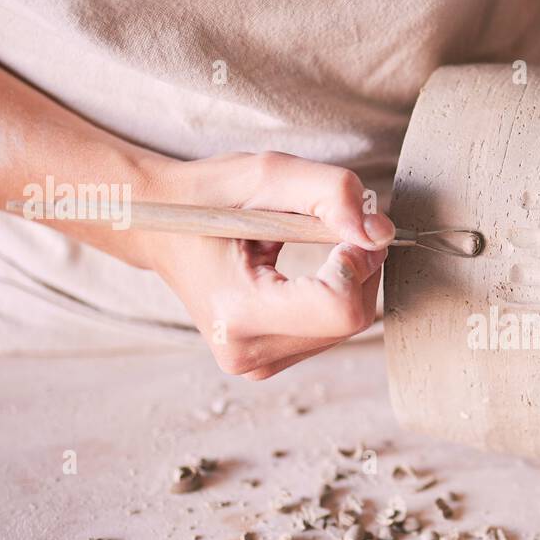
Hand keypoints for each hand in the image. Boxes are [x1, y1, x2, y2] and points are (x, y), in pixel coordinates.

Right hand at [141, 152, 392, 379]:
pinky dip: (332, 296)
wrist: (157, 226)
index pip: (340, 308)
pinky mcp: (267, 363)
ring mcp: (256, 365)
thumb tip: (381, 233)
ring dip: (346, 279)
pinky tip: (300, 273)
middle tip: (329, 225)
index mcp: (238, 312)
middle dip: (356, 267)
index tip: (339, 226)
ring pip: (348, 327)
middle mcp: (246, 352)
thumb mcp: (267, 174)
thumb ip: (331, 194)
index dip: (356, 261)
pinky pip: (331, 332)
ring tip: (302, 246)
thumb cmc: (207, 197)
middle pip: (351, 319)